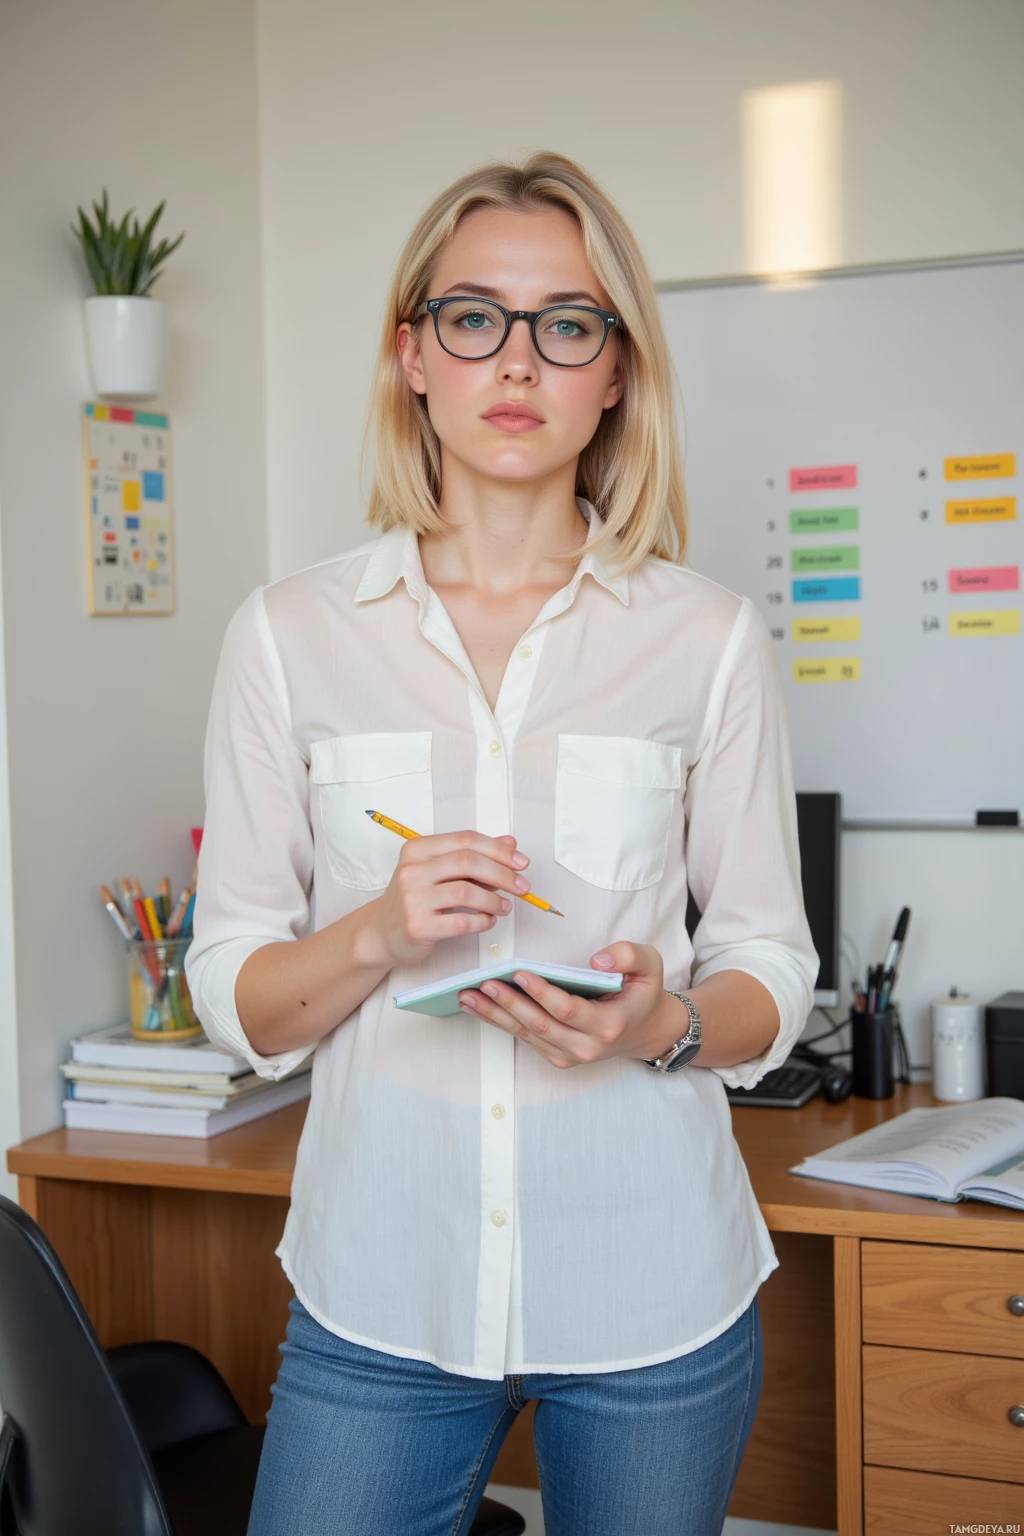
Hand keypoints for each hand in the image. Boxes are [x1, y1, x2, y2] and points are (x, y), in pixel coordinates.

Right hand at [368, 830, 531, 968]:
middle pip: (467, 862)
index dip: (499, 850)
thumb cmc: (416, 898)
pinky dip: (482, 921)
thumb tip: (510, 844)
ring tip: (505, 907)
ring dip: (494, 900)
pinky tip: (488, 921)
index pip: (465, 840)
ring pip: (466, 892)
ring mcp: (412, 899)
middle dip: (503, 874)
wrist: (381, 932)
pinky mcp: (417, 927)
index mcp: (417, 849)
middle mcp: (412, 871)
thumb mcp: (439, 871)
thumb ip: (474, 856)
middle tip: (522, 886)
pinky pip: (460, 922)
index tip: (521, 862)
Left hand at [458, 941, 683, 1068]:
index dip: (542, 992)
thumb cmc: (643, 992)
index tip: (520, 972)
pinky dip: (499, 1020)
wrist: (645, 1030)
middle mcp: (587, 1046)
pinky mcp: (556, 1055)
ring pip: (526, 1034)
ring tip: (468, 995)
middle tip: (483, 983)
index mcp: (609, 1024)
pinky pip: (524, 1037)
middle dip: (509, 1003)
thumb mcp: (650, 965)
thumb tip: (597, 959)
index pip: (568, 1010)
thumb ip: (629, 954)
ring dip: (495, 1014)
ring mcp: (569, 1055)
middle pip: (539, 1025)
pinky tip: (478, 1005)